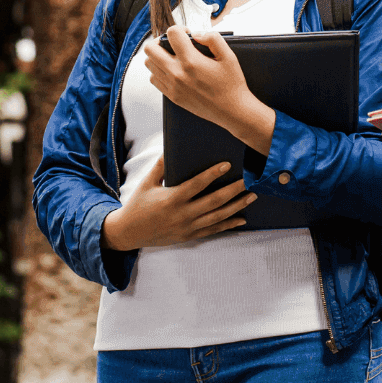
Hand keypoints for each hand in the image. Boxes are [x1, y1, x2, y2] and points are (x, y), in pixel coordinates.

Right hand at [101, 155, 256, 249]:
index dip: (212, 174)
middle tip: (249, 181)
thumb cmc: (138, 204)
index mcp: (172, 199)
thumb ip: (161, 166)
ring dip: (236, 206)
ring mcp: (187, 227)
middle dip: (233, 191)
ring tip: (252, 196)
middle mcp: (182, 215)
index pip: (197, 185)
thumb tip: (171, 146)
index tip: (227, 165)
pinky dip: (229, 225)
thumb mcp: (147, 182)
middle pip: (214, 202)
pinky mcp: (189, 236)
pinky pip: (213, 230)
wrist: (129, 233)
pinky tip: (242, 219)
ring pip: (217, 217)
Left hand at [144, 27, 275, 154]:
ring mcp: (172, 86)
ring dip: (158, 56)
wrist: (232, 111)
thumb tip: (196, 34)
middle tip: (174, 43)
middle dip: (161, 40)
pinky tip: (173, 70)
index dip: (180, 29)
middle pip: (150, 49)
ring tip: (172, 56)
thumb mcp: (229, 56)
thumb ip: (213, 39)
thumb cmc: (232, 83)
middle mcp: (177, 73)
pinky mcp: (172, 96)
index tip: (188, 34)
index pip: (171, 34)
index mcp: (191, 61)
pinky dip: (159, 71)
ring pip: (149, 63)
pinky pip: (153, 79)